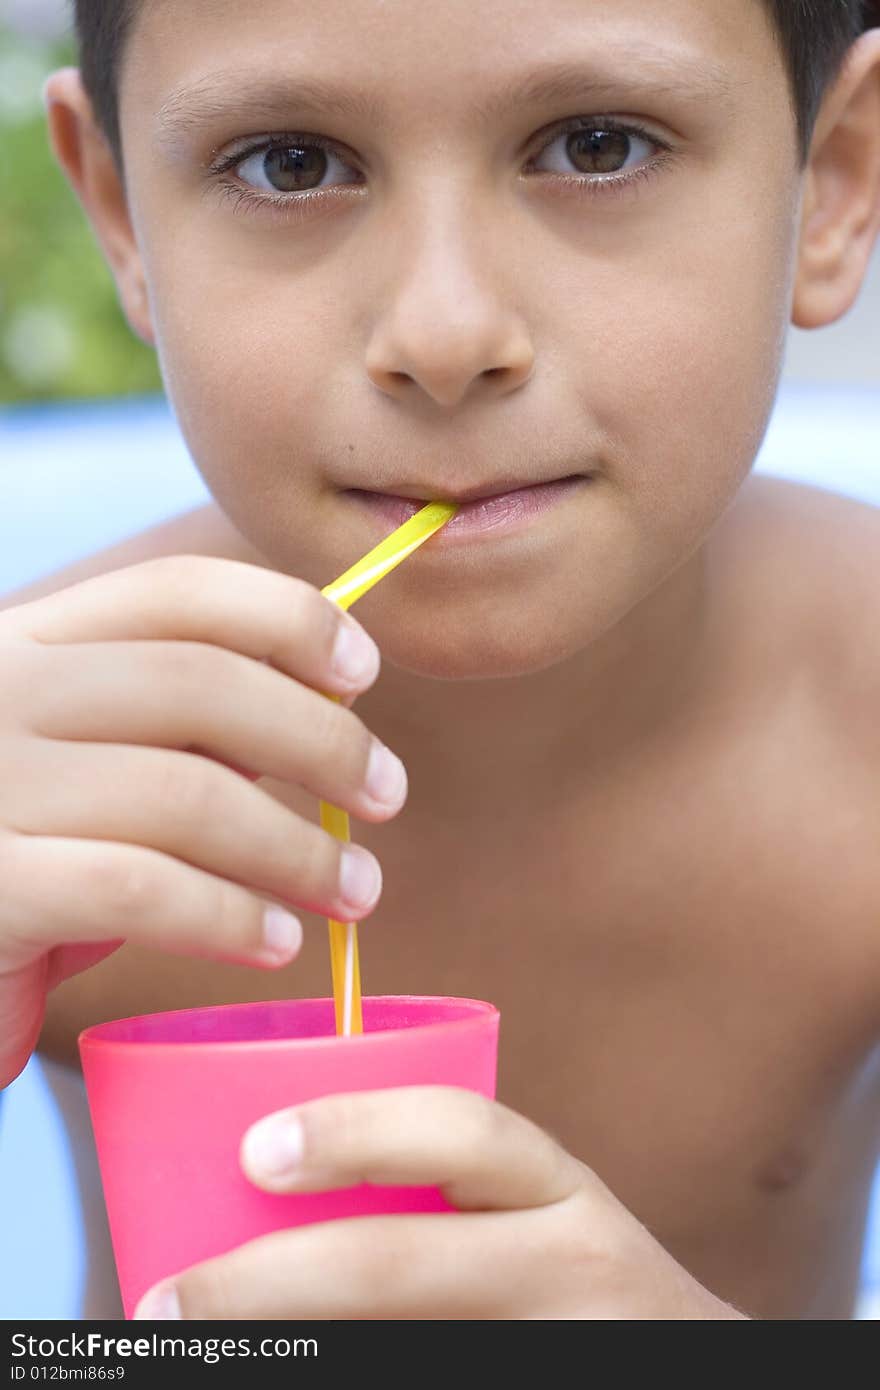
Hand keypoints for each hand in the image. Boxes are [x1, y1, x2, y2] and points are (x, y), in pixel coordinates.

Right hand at [0, 556, 405, 1087]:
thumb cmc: (18, 865)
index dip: (287, 617)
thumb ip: (171, 733)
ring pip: (187, 792)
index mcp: (25, 646)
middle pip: (200, 682)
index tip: (362, 671)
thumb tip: (321, 714)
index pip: (175, 593)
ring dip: (299, 847)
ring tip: (356, 893)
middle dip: (321, 739)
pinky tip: (276, 942)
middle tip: (386, 796)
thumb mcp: (86, 776)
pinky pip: (137, 888)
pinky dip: (227, 914)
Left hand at [132, 1087, 747, 1319]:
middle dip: (267, 1284)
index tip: (255, 1149)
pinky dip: (339, 1376)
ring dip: (286, 1347)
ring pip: (393, 1344)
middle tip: (167, 1305)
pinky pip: (407, 1380)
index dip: (356, 1132)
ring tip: (196, 1348)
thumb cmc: (577, 1286)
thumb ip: (440, 1195)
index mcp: (558, 1192)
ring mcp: (554, 1345)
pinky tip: (285, 1368)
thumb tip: (262, 1181)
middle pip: (399, 1264)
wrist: (688, 1366)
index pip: (463, 1133)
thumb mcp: (536, 1218)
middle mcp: (564, 1267)